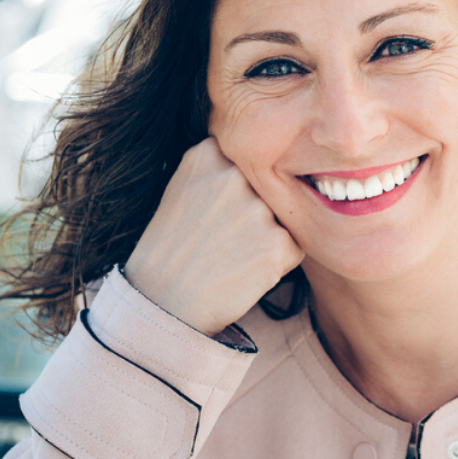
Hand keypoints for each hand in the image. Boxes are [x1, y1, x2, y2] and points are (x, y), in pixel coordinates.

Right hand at [124, 137, 304, 335]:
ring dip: (268, 236)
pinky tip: (245, 269)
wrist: (162, 303)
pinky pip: (295, 246)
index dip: (239, 189)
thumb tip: (268, 156)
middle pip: (269, 187)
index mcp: (207, 154)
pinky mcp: (279, 242)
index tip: (215, 210)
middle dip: (256, 211)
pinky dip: (277, 260)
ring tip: (232, 254)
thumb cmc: (173, 248)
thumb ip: (220, 166)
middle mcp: (234, 175)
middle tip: (225, 238)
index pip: (249, 160)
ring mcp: (258, 208)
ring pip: (283, 216)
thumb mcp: (182, 188)